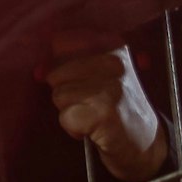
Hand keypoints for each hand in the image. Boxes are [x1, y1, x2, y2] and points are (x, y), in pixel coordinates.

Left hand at [44, 34, 169, 181]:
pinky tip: (92, 127)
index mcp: (111, 46)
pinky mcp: (105, 113)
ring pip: (58, 95)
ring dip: (69, 110)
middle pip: (55, 73)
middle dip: (64, 91)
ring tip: (92, 113)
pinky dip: (74, 127)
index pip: (61, 42)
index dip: (57, 62)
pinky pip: (66, 117)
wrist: (144, 139)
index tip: (71, 78)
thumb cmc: (112, 102)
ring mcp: (111, 88)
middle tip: (88, 101)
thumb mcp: (95, 72)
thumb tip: (37, 72)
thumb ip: (64, 62)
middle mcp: (114, 63)